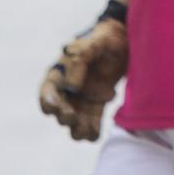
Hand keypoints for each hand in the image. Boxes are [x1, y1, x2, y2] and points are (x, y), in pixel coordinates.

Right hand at [38, 17, 128, 142]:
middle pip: (59, 111)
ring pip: (74, 121)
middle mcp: (68, 89)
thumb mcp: (94, 44)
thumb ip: (81, 59)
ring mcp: (83, 98)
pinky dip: (92, 131)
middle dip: (64, 117)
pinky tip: (95, 134)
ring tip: (85, 130)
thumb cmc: (104, 39)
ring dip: (77, 128)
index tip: (55, 108)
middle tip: (73, 117)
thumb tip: (71, 87)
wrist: (125, 41)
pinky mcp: (98, 104)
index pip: (47, 93)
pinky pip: (92, 122)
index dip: (48, 103)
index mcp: (60, 73)